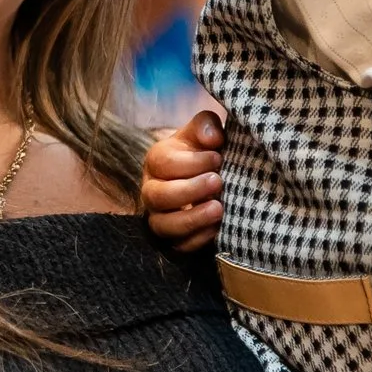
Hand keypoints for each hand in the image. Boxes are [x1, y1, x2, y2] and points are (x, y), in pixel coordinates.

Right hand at [140, 109, 224, 251]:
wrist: (209, 178)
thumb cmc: (205, 152)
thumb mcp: (204, 133)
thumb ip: (206, 125)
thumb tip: (212, 138)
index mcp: (156, 161)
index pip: (163, 163)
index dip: (191, 161)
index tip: (218, 157)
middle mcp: (152, 190)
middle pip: (157, 196)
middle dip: (189, 190)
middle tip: (219, 181)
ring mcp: (160, 217)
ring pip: (162, 225)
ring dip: (191, 219)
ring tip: (219, 208)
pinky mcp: (174, 239)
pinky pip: (178, 246)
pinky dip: (197, 239)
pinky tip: (218, 227)